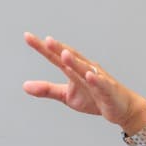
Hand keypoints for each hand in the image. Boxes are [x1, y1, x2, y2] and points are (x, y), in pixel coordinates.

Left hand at [22, 32, 145, 134]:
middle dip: (59, 49)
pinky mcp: (108, 90)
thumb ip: (47, 89)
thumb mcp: (66, 96)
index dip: (42, 47)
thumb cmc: (94, 98)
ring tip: (64, 54)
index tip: (27, 36)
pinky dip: (96, 79)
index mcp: (73, 69)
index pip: (55, 57)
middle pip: (70, 57)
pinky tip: (88, 75)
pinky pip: (101, 84)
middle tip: (47, 40)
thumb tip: (24, 86)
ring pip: (85, 68)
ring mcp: (98, 78)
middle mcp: (85, 69)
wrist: (121, 108)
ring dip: (75, 61)